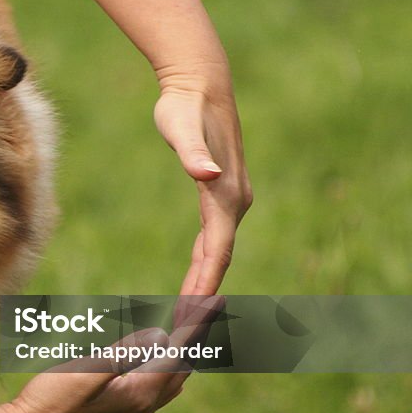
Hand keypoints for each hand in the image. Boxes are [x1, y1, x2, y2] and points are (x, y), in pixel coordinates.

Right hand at [4, 296, 222, 412]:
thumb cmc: (48, 403)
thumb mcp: (83, 373)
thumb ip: (122, 354)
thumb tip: (158, 335)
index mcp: (139, 394)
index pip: (179, 351)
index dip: (200, 323)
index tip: (219, 299)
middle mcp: (144, 406)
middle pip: (185, 364)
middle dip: (199, 333)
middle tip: (210, 303)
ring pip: (174, 377)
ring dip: (186, 350)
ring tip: (192, 325)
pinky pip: (159, 386)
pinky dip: (168, 364)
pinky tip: (160, 357)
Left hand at [154, 84, 252, 294]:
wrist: (200, 84)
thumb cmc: (184, 106)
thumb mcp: (179, 127)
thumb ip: (192, 152)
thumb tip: (205, 173)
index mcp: (224, 194)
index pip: (216, 250)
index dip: (205, 283)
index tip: (193, 313)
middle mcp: (234, 201)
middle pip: (218, 258)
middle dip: (204, 293)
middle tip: (186, 328)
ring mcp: (229, 198)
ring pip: (217, 251)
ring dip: (205, 281)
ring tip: (189, 314)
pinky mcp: (219, 194)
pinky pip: (213, 239)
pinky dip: (205, 262)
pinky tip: (194, 279)